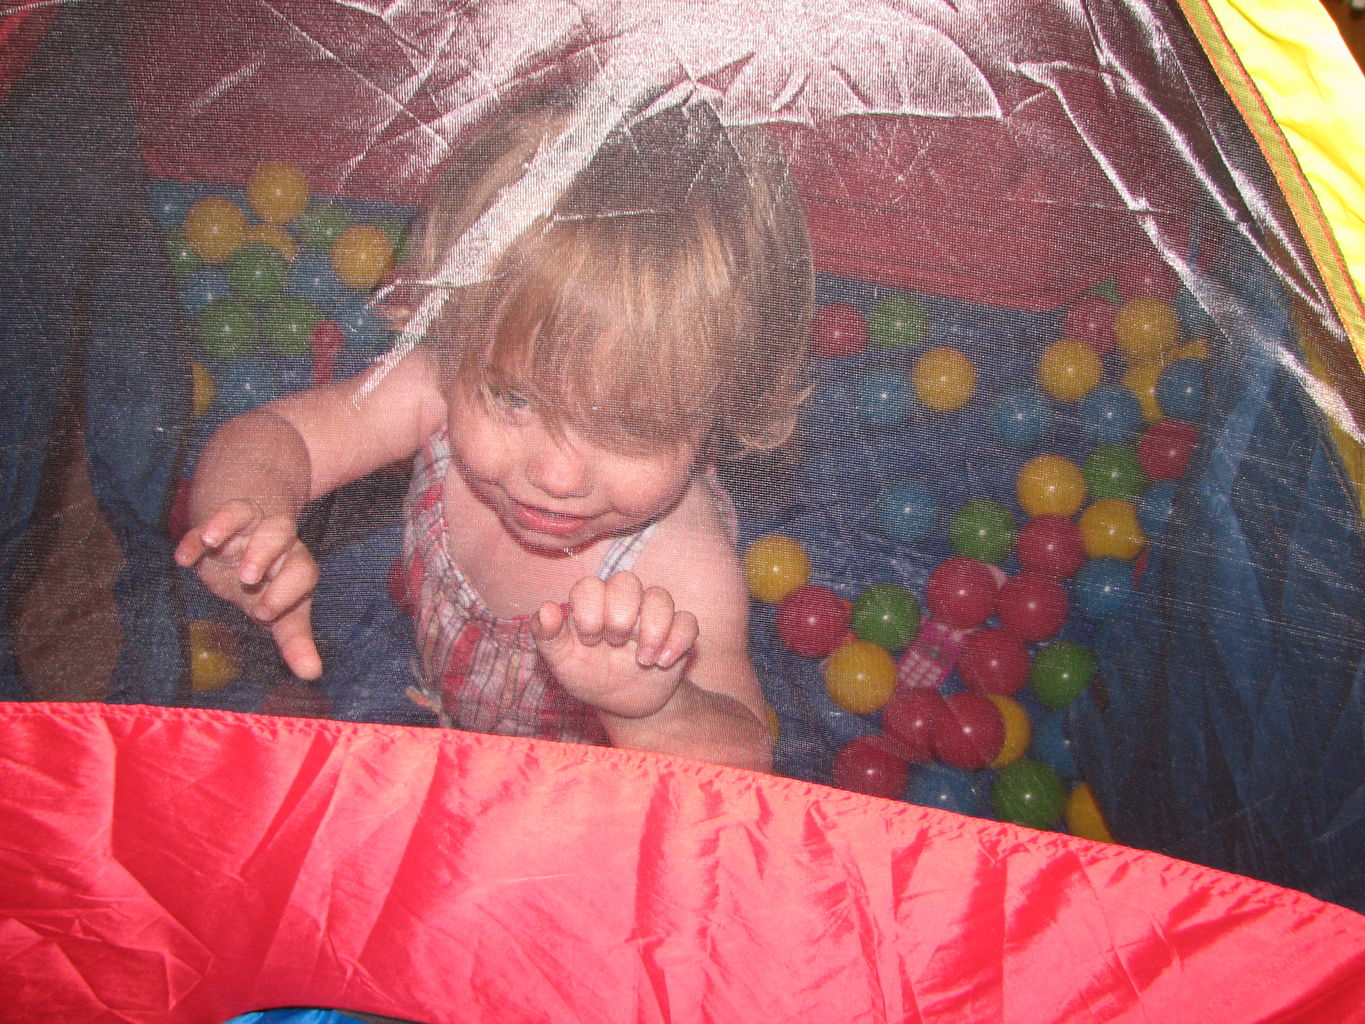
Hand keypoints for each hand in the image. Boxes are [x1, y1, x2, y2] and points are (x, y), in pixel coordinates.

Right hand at [173, 499, 321, 678]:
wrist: (246, 548)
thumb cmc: (268, 587)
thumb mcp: (281, 614)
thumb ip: (294, 641)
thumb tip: (312, 674)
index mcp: (295, 565)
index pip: (303, 572)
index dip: (287, 591)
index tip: (265, 614)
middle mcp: (276, 542)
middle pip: (279, 532)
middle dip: (264, 551)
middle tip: (248, 577)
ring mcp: (247, 526)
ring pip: (247, 514)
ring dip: (229, 527)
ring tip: (212, 542)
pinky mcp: (218, 522)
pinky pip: (209, 519)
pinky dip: (195, 536)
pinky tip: (183, 558)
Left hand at [531, 571, 697, 718]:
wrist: (623, 704)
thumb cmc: (588, 675)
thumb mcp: (562, 662)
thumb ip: (547, 636)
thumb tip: (546, 610)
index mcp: (593, 604)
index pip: (591, 585)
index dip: (589, 610)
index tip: (588, 640)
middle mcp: (624, 602)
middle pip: (627, 581)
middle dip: (620, 615)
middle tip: (615, 643)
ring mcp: (652, 616)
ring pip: (660, 597)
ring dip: (652, 629)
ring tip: (642, 661)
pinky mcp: (678, 632)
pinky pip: (687, 621)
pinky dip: (677, 641)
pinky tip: (663, 662)